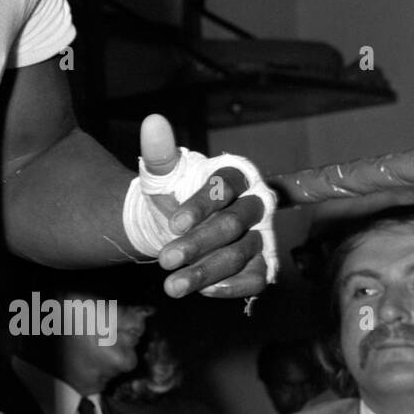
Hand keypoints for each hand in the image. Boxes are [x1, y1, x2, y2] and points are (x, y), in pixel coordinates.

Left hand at [140, 115, 270, 298]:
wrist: (170, 227)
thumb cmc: (171, 195)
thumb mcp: (162, 175)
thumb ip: (159, 151)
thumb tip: (152, 121)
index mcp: (235, 176)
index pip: (225, 187)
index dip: (201, 206)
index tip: (173, 223)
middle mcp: (253, 205)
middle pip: (232, 224)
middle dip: (197, 244)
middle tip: (164, 259)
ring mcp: (260, 236)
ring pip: (240, 254)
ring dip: (205, 271)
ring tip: (171, 286)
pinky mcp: (260, 264)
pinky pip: (255, 279)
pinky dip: (231, 287)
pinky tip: (202, 292)